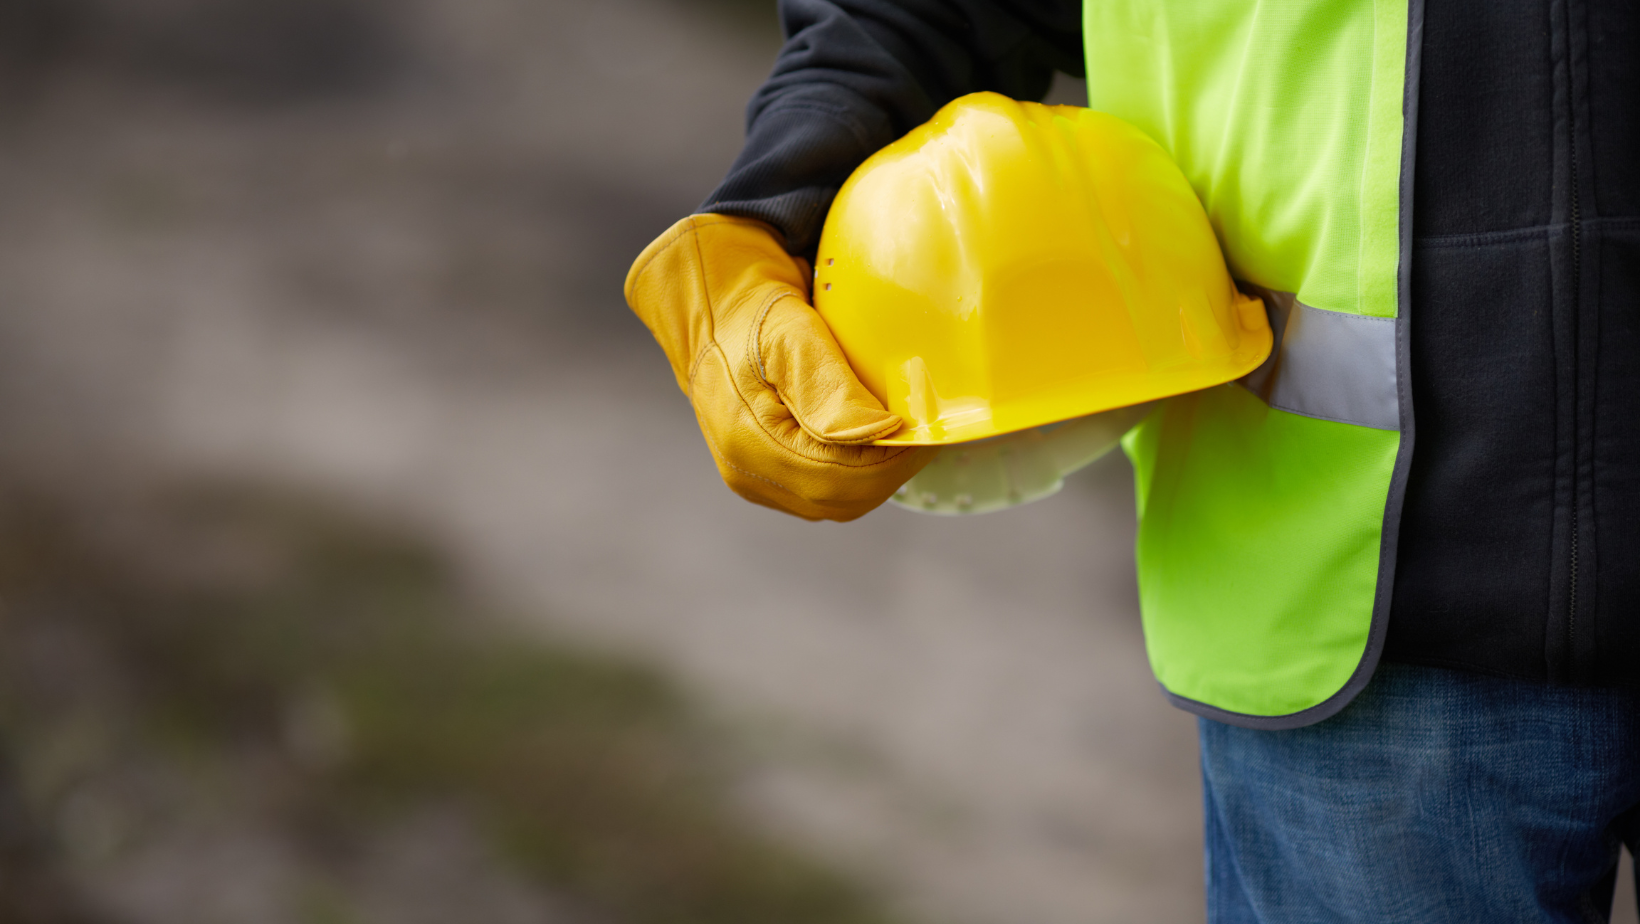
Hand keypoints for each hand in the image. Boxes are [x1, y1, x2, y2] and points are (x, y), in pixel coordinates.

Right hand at [624, 214, 929, 520]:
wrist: (712, 311)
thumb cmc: (753, 310)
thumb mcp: (792, 333)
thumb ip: (832, 388)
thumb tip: (882, 433)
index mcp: (748, 439)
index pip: (838, 478)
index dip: (890, 462)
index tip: (925, 431)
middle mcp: (746, 470)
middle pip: (839, 499)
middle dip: (889, 471)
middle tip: (924, 435)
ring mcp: (752, 478)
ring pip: (834, 503)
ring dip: (875, 476)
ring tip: (904, 438)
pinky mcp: (764, 475)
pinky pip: (821, 492)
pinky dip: (856, 475)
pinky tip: (874, 444)